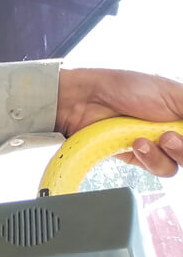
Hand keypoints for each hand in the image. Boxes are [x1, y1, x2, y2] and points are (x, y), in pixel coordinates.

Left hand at [56, 68, 182, 176]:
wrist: (85, 101)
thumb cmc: (125, 88)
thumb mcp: (173, 93)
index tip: (182, 133)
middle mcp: (176, 129)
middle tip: (172, 135)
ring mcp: (160, 144)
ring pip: (182, 163)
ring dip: (171, 152)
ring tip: (153, 138)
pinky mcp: (142, 158)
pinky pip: (161, 169)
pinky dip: (152, 159)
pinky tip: (137, 145)